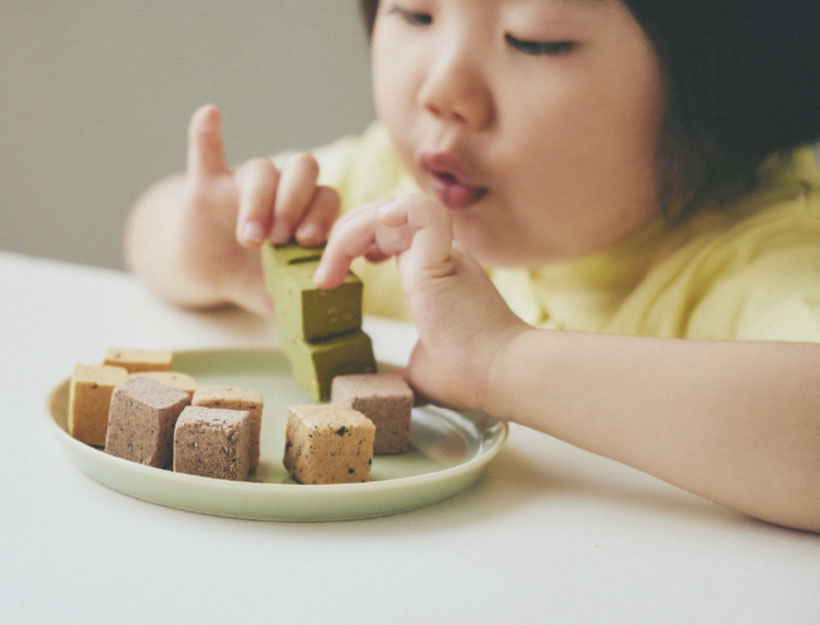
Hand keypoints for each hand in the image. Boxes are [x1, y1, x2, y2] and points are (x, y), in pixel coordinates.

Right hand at [176, 105, 338, 311]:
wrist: (210, 273)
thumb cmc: (256, 278)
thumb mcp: (281, 294)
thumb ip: (303, 305)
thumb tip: (331, 332)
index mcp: (306, 212)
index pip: (326, 198)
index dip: (321, 216)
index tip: (308, 243)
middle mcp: (280, 190)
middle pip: (303, 169)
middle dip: (296, 202)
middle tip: (284, 238)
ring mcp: (243, 183)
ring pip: (262, 168)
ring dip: (259, 199)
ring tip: (251, 237)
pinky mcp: (205, 183)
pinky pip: (205, 149)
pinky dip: (206, 132)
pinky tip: (210, 115)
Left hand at [315, 195, 527, 411]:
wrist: (500, 377)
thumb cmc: (469, 375)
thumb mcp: (415, 369)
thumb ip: (392, 369)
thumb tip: (366, 388)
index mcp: (432, 271)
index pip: (387, 232)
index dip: (355, 241)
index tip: (335, 277)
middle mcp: (438, 254)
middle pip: (382, 214)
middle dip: (342, 235)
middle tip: (325, 277)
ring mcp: (443, 253)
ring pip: (390, 209)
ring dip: (348, 233)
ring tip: (330, 273)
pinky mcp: (443, 258)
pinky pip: (421, 211)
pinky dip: (393, 213)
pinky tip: (366, 244)